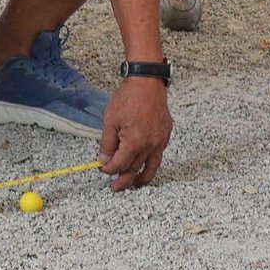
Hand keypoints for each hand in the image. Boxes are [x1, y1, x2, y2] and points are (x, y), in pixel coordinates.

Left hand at [98, 76, 171, 191]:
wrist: (147, 82)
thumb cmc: (128, 98)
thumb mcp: (110, 121)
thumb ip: (107, 144)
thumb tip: (104, 161)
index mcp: (134, 143)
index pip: (120, 165)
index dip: (109, 170)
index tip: (103, 170)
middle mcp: (150, 145)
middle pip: (135, 169)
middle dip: (124, 180)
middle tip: (116, 188)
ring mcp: (160, 140)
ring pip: (151, 166)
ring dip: (142, 178)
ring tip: (135, 185)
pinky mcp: (166, 134)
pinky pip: (158, 154)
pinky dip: (151, 161)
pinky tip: (144, 162)